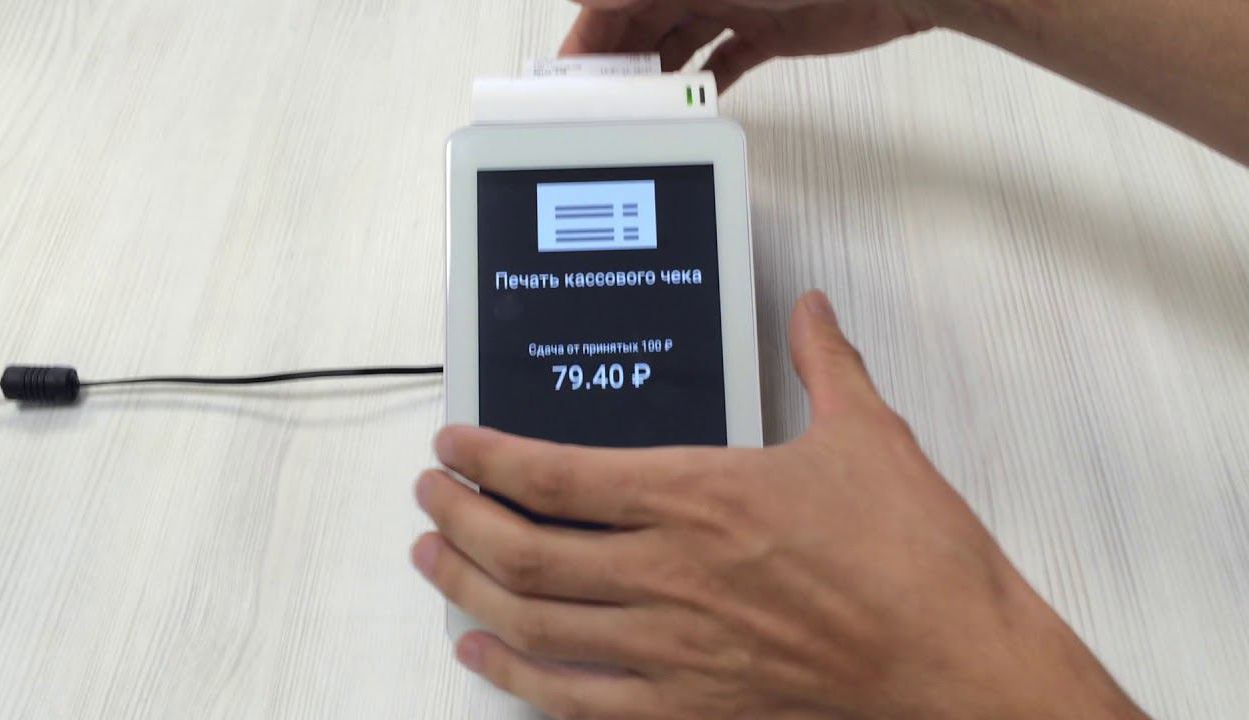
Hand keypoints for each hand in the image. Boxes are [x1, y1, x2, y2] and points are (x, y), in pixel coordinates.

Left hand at [413, 291, 1145, 718]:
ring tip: (432, 561)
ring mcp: (672, 645)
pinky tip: (484, 655)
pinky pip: (577, 700)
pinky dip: (518, 678)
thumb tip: (809, 312)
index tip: (453, 443)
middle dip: (458, 518)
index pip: (555, 473)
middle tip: (429, 496)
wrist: (954, 656)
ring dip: (468, 588)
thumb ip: (823, 361)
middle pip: (523, 548)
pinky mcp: (692, 703)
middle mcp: (669, 572)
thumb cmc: (912, 559)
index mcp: (700, 495)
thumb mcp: (868, 434)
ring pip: (534, 621)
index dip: (486, 457)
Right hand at [560, 0, 936, 89]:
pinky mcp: (771, 30)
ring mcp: (739, 1)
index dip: (590, 30)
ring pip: (680, 40)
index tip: (569, 68)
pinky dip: (706, 80)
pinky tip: (692, 102)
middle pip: (644, 18)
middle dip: (619, 57)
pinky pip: (726, 57)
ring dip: (657, 73)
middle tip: (600, 99)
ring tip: (638, 108)